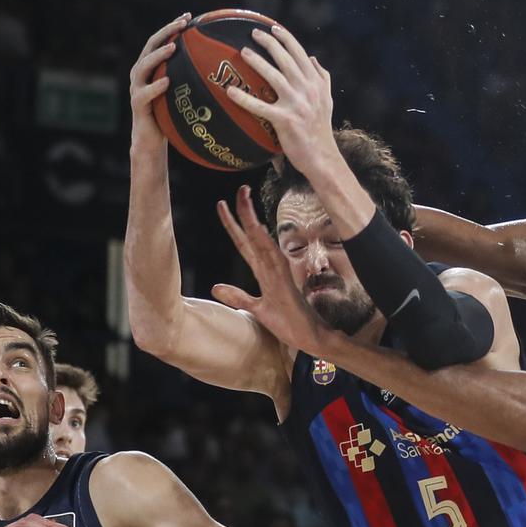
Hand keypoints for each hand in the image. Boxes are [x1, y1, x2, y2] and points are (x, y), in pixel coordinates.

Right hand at [128, 13, 190, 158]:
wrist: (151, 141)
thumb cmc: (171, 117)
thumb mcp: (183, 95)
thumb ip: (193, 81)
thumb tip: (223, 72)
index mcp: (151, 68)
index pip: (160, 41)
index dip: (172, 27)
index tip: (188, 16)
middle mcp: (141, 74)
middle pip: (150, 46)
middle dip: (166, 32)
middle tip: (182, 24)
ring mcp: (137, 88)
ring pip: (144, 66)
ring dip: (158, 55)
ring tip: (173, 47)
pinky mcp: (137, 105)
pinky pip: (144, 94)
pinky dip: (155, 87)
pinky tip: (166, 82)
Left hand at [211, 185, 332, 355]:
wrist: (309, 337)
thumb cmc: (287, 323)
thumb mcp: (256, 309)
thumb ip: (237, 297)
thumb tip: (215, 287)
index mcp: (262, 271)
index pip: (244, 242)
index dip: (233, 224)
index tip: (222, 205)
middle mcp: (270, 267)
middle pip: (252, 235)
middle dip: (244, 212)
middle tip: (238, 189)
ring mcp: (278, 273)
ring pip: (262, 241)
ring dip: (252, 220)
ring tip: (244, 199)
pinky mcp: (285, 283)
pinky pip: (273, 259)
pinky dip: (265, 243)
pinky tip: (257, 229)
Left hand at [227, 25, 337, 178]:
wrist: (322, 157)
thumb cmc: (321, 129)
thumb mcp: (327, 100)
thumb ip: (323, 77)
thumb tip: (313, 58)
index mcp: (316, 83)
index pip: (300, 54)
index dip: (286, 38)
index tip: (273, 28)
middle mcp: (307, 90)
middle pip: (286, 59)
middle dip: (269, 43)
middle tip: (253, 34)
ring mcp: (296, 104)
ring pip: (274, 76)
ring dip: (257, 62)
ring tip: (244, 52)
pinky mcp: (284, 120)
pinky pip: (260, 106)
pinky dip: (244, 99)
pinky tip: (230, 91)